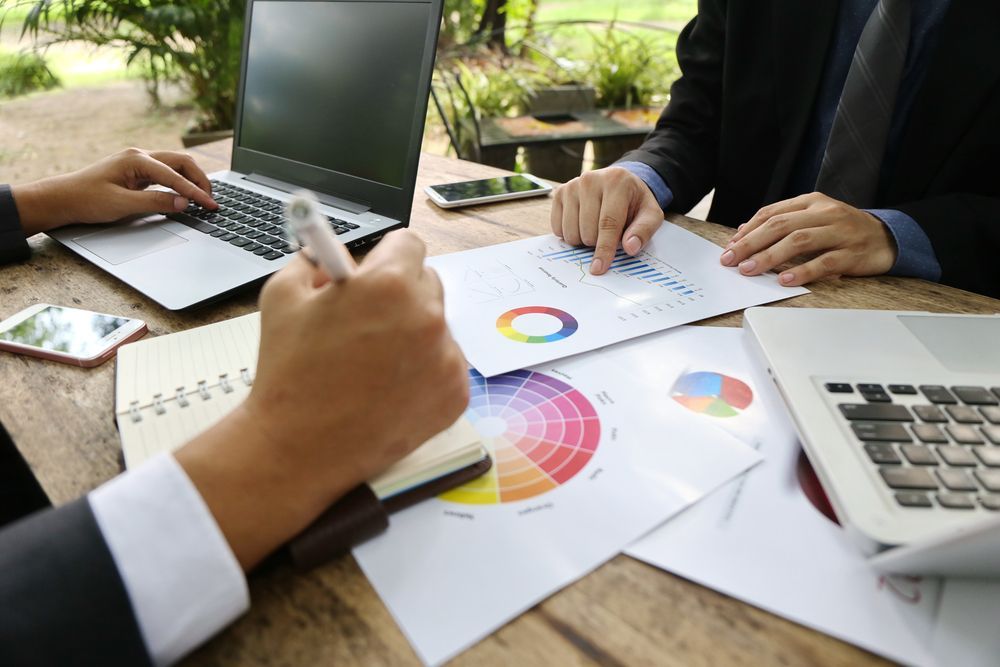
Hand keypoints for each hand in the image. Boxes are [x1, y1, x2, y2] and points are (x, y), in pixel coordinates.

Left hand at [12, 147, 216, 234]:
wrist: (62, 198)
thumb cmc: (87, 200)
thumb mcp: (122, 204)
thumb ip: (155, 202)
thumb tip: (183, 202)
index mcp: (136, 159)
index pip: (175, 176)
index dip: (195, 192)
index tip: (210, 205)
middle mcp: (139, 156)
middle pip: (181, 162)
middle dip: (200, 180)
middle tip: (212, 199)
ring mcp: (138, 162)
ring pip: (175, 166)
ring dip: (191, 180)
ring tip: (204, 197)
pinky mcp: (137, 172)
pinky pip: (166, 173)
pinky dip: (180, 183)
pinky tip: (185, 194)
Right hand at [175, 231, 468, 568]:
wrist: (299, 447)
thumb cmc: (289, 372)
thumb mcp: (283, 297)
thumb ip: (315, 262)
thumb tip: (334, 254)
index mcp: (389, 284)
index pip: (409, 245)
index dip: (387, 256)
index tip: (376, 272)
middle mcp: (427, 316)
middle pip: (427, 283)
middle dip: (400, 294)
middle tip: (369, 321)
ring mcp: (447, 358)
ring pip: (437, 327)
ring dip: (413, 334)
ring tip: (373, 364)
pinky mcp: (455, 394)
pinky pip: (445, 366)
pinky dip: (423, 372)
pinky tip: (388, 389)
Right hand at [550, 167, 662, 274]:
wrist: (619, 184)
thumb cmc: (634, 202)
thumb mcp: (650, 214)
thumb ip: (643, 231)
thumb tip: (630, 248)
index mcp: (616, 182)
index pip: (608, 223)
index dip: (604, 249)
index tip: (599, 268)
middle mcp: (590, 180)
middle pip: (587, 231)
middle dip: (597, 243)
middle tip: (609, 234)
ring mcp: (572, 186)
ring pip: (571, 232)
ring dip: (583, 240)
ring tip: (596, 227)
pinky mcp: (559, 193)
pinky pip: (558, 228)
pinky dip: (570, 234)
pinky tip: (582, 224)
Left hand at [720, 192, 897, 285]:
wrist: (887, 238)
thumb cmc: (843, 230)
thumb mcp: (813, 218)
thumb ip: (783, 223)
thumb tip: (743, 233)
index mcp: (811, 202)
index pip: (772, 212)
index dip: (748, 230)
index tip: (729, 246)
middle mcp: (824, 213)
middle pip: (780, 225)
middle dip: (750, 243)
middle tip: (730, 260)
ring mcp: (840, 232)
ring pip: (799, 241)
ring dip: (770, 256)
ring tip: (750, 270)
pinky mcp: (852, 253)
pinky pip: (823, 262)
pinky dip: (802, 271)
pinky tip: (783, 279)